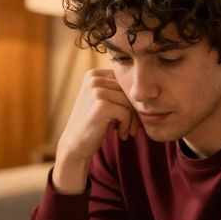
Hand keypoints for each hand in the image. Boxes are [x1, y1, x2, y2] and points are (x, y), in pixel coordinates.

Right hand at [52, 69, 139, 193]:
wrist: (74, 144)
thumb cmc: (92, 123)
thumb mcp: (101, 100)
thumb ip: (115, 88)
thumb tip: (146, 85)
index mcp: (93, 74)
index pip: (124, 81)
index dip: (130, 99)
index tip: (130, 116)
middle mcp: (93, 79)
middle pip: (128, 91)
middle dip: (133, 110)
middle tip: (131, 127)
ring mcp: (96, 91)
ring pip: (129, 102)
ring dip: (132, 120)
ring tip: (126, 131)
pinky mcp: (101, 106)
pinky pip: (126, 113)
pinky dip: (127, 125)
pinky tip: (121, 134)